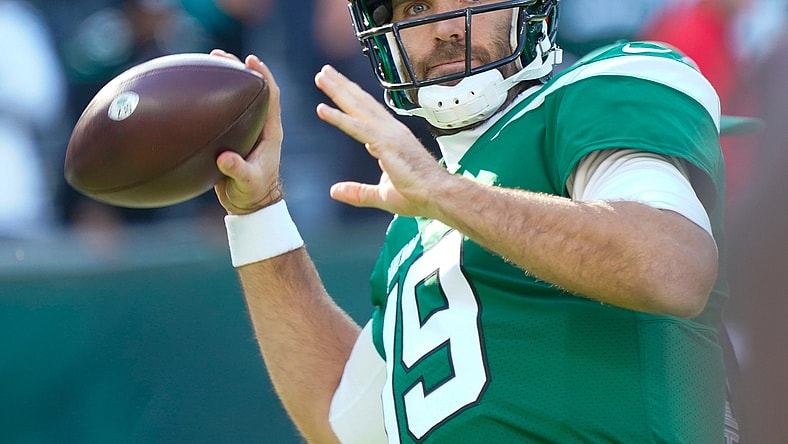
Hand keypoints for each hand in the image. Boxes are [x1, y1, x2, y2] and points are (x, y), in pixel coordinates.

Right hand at [213, 50, 283, 214]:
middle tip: (219, 55)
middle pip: (252, 89)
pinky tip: (187, 94)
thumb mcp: (247, 182)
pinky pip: (220, 113)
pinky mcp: (231, 137)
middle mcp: (259, 126)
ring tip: (203, 63)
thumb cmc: (253, 194)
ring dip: (222, 80)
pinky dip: (207, 101)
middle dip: (238, 68)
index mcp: (270, 132)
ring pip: (235, 98)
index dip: (264, 75)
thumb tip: (223, 158)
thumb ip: (237, 170)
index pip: (271, 96)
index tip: (250, 60)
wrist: (248, 205)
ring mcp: (245, 130)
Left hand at [314, 65, 447, 217]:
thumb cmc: (419, 195)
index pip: (368, 114)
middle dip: (342, 86)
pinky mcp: (385, 144)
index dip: (352, 98)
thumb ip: (357, 192)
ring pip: (358, 108)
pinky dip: (339, 118)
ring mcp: (389, 135)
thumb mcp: (382, 195)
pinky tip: (322, 109)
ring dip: (338, 91)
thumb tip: (334, 191)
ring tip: (321, 76)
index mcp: (392, 139)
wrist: (439, 195)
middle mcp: (391, 131)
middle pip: (362, 103)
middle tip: (324, 72)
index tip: (336, 85)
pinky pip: (357, 128)